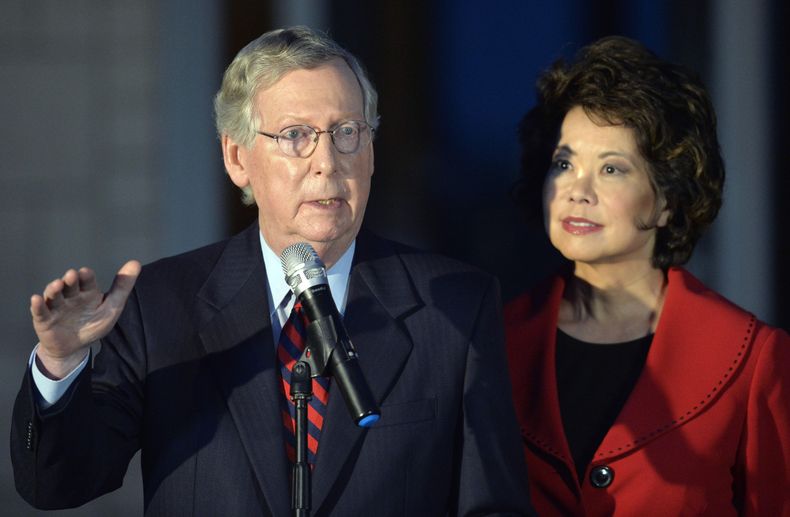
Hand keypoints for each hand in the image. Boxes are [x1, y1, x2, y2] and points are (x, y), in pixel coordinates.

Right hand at [31, 260, 140, 378]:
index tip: (85, 272)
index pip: (87, 281)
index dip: (86, 277)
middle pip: (69, 286)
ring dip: (53, 289)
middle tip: (72, 275)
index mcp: (87, 292)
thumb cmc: (93, 325)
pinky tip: (36, 299)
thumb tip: (136, 263)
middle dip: (70, 280)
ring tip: (57, 285)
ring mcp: (56, 307)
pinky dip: (37, 305)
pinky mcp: (44, 319)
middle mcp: (70, 296)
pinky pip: (39, 311)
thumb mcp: (112, 307)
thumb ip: (122, 287)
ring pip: (53, 295)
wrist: (75, 348)